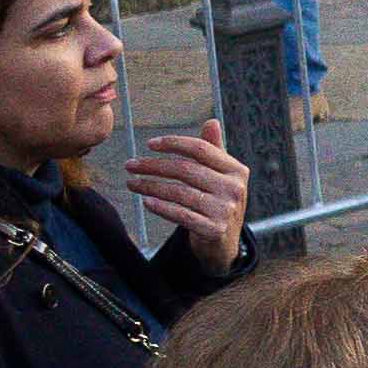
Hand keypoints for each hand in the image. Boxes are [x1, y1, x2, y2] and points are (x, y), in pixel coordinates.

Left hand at [126, 122, 249, 269]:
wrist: (224, 244)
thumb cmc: (217, 203)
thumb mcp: (220, 177)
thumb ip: (214, 151)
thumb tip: (211, 122)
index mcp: (237, 170)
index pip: (201, 149)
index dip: (173, 144)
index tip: (149, 144)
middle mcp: (234, 189)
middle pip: (186, 170)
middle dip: (153, 166)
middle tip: (130, 165)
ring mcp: (225, 210)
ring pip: (180, 192)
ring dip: (151, 186)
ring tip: (132, 183)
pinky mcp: (214, 230)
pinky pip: (181, 214)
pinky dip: (161, 208)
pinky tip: (146, 202)